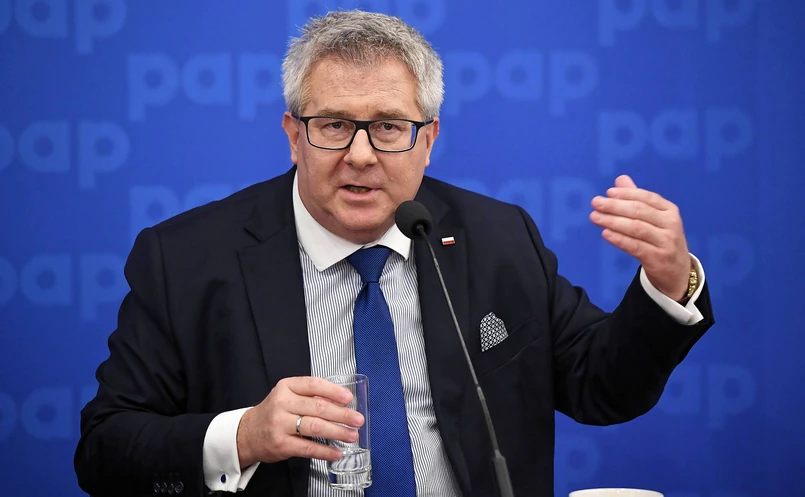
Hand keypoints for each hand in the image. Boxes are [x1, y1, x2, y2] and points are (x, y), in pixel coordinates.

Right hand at [236, 376, 364, 467]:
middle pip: (318, 407)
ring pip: (315, 427)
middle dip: (342, 415)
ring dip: (337, 432)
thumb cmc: (274, 412)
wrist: (248, 433)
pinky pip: (308, 448)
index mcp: (286, 387)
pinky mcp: (281, 444)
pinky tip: (336, 452)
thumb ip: (311, 396)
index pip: (313, 385)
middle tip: (357, 419)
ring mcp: (280, 424)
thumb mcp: (288, 396)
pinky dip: (325, 451)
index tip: (348, 398)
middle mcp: (282, 404)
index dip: (334, 391)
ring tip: (352, 435)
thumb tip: (342, 402)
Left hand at [589, 175, 690, 300]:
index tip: (608, 192)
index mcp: (669, 210)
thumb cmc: (661, 240)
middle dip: (615, 206)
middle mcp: (670, 224)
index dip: (627, 194)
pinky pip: (635, 246)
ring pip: (636, 228)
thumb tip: (620, 180)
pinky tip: (605, 233)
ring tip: (595, 217)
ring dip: (613, 221)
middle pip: (640, 211)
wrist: (677, 272)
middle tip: (596, 203)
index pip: (647, 198)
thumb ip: (637, 199)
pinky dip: (619, 239)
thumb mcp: (654, 219)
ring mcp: (665, 242)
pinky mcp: (657, 258)